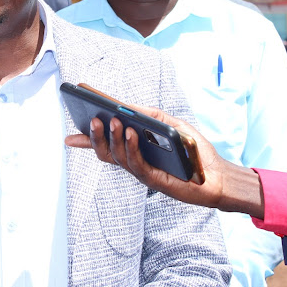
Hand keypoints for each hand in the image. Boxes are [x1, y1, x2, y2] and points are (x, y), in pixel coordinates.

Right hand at [64, 106, 264, 218]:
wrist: (217, 175)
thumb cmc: (193, 150)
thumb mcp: (171, 125)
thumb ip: (149, 115)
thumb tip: (126, 107)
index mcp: (134, 150)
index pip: (105, 144)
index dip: (86, 140)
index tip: (69, 133)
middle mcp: (133, 161)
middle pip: (105, 151)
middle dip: (94, 135)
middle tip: (91, 118)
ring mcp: (141, 171)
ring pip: (117, 157)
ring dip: (112, 137)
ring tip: (111, 120)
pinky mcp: (153, 180)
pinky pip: (136, 163)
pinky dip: (131, 146)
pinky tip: (131, 132)